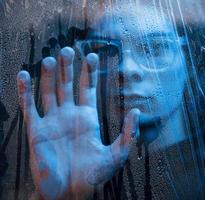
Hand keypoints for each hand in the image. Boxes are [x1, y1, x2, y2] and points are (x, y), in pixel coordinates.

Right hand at [17, 47, 139, 199]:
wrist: (69, 193)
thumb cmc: (93, 176)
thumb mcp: (116, 155)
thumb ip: (128, 134)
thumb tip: (136, 111)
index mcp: (87, 118)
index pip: (88, 89)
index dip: (89, 73)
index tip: (92, 56)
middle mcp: (69, 115)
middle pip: (67, 85)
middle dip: (68, 68)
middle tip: (68, 50)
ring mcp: (52, 121)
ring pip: (49, 91)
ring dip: (48, 75)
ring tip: (51, 59)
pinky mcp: (37, 131)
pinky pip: (28, 107)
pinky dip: (25, 91)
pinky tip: (24, 75)